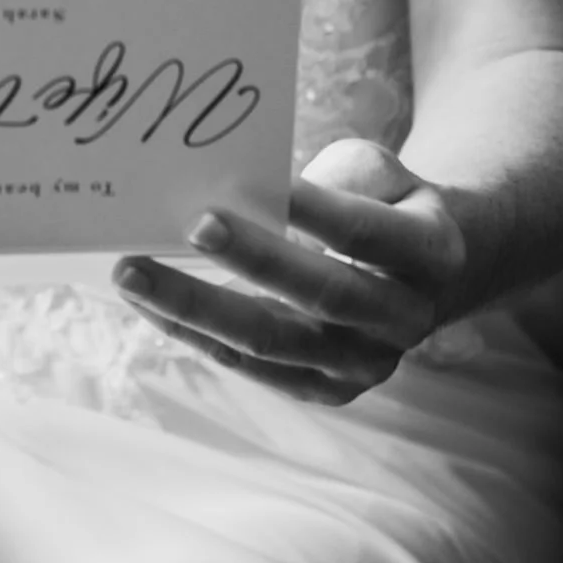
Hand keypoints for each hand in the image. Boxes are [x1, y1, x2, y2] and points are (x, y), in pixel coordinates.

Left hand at [111, 137, 468, 405]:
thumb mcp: (379, 171)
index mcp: (429, 254)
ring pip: (273, 342)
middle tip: (188, 224)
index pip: (365, 232)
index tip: (259, 182)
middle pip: (320, 293)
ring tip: (132, 273)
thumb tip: (252, 185)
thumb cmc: (385, 203)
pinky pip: (252, 367)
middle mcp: (403, 320)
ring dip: (196, 307)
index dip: (314, 210)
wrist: (430, 277)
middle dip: (250, 259)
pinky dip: (196, 334)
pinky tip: (149, 304)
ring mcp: (363, 364)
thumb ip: (332, 176)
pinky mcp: (325, 390)